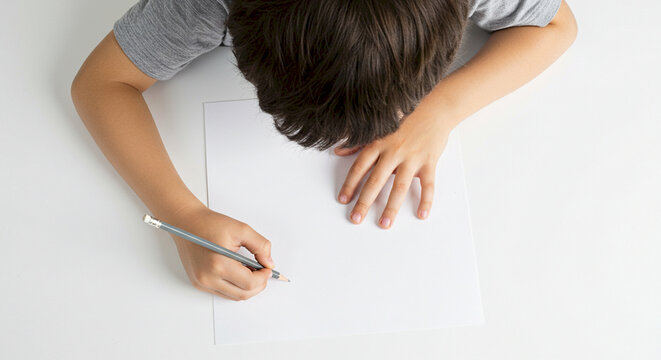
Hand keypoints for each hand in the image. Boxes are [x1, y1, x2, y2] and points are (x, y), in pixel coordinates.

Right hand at [162, 203, 274, 300]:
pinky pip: (223, 292)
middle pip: (243, 294)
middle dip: (258, 284)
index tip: (267, 268)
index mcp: (219, 264)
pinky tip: (238, 272)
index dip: (264, 277)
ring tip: (250, 270)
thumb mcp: (241, 229)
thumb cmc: (210, 224)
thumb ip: (260, 246)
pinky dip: (234, 286)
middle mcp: (208, 278)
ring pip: (233, 296)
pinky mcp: (198, 283)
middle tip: (262, 271)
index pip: (250, 283)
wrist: (186, 223)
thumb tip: (269, 263)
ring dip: (246, 287)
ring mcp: (202, 282)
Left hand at [335, 105, 452, 228]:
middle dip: (365, 201)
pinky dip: (426, 200)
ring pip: (399, 186)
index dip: (350, 184)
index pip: (360, 167)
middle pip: (376, 180)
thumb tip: (338, 150)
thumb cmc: (405, 117)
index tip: (343, 199)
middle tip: (356, 218)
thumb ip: (357, 141)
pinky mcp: (429, 161)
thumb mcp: (378, 126)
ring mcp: (412, 157)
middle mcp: (393, 151)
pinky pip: (428, 184)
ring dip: (391, 206)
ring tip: (384, 223)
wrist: (435, 107)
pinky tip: (422, 214)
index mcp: (378, 142)